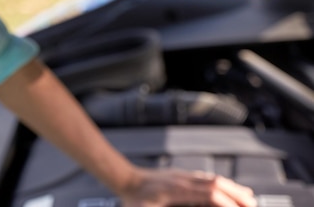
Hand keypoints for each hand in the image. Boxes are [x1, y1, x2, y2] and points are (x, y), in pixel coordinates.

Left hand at [119, 168, 256, 206]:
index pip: (209, 194)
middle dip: (237, 194)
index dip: (227, 203)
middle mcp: (183, 180)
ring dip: (232, 188)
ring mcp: (182, 176)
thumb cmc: (133, 200)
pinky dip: (222, 184)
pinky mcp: (181, 176)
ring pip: (213, 179)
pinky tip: (229, 190)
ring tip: (249, 198)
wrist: (125, 179)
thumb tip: (191, 204)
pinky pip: (206, 178)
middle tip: (254, 204)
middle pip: (216, 183)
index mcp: (177, 190)